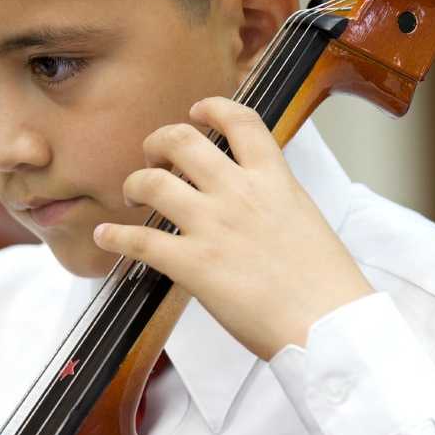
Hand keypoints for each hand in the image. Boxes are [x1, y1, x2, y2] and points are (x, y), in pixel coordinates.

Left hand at [100, 97, 373, 361]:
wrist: (328, 325)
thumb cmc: (325, 284)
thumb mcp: (305, 219)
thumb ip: (274, 200)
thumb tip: (256, 202)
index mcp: (274, 179)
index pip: (240, 120)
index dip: (212, 108)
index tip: (197, 112)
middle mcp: (239, 193)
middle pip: (182, 141)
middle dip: (158, 142)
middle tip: (153, 158)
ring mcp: (212, 226)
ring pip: (152, 182)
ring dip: (133, 184)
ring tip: (131, 195)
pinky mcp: (193, 265)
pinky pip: (139, 241)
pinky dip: (115, 236)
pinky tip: (106, 236)